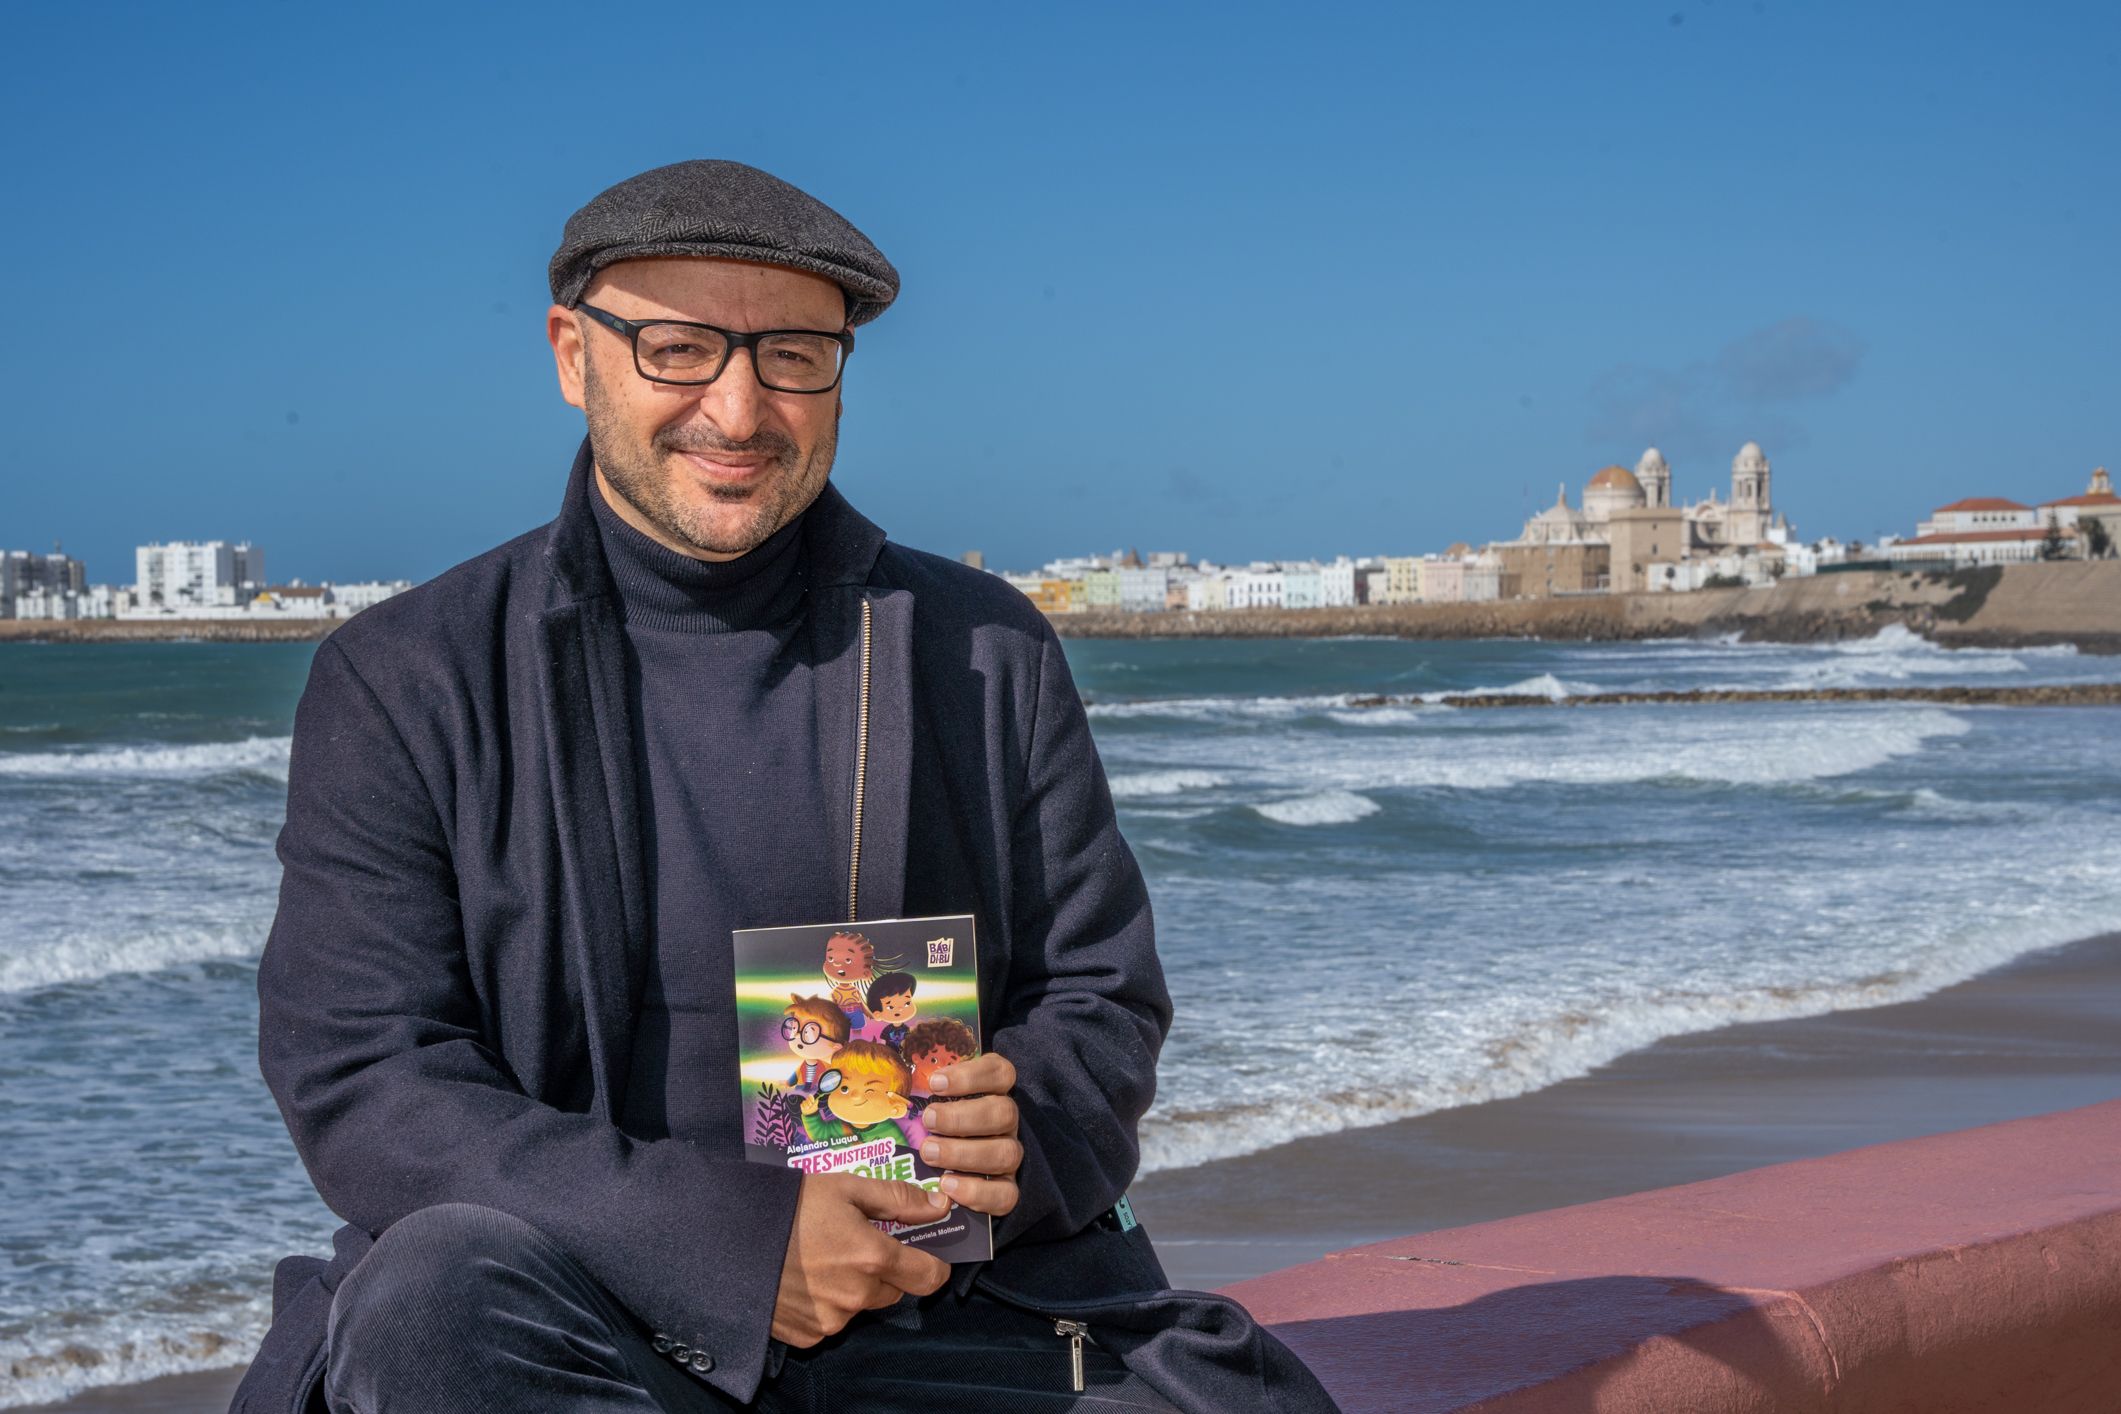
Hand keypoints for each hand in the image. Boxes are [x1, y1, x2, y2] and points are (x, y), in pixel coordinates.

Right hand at [771, 1174, 950, 1347]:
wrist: (728, 1238)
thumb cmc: (789, 1207)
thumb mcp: (845, 1187)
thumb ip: (898, 1199)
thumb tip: (940, 1205)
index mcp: (872, 1258)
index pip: (929, 1277)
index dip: (933, 1266)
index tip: (927, 1255)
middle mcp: (857, 1296)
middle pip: (893, 1291)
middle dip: (884, 1271)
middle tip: (855, 1245)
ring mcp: (831, 1320)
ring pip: (861, 1306)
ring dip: (853, 1288)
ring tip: (821, 1258)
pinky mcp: (807, 1335)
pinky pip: (831, 1321)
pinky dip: (825, 1304)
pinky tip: (804, 1279)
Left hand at [921, 1051, 1021, 1217]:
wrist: (937, 1186)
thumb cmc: (926, 1133)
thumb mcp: (923, 1108)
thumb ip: (917, 1095)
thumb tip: (884, 1084)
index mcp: (992, 1095)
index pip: (1001, 1073)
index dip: (973, 1075)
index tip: (935, 1083)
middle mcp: (1004, 1125)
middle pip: (1005, 1112)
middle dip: (963, 1117)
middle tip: (928, 1121)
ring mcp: (1008, 1158)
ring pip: (1007, 1152)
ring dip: (965, 1153)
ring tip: (929, 1153)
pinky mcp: (1006, 1192)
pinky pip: (1006, 1194)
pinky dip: (977, 1192)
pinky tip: (947, 1186)